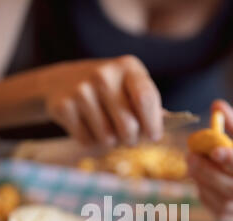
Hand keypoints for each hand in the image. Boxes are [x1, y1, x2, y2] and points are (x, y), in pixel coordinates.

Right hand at [44, 55, 162, 146]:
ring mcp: (82, 90)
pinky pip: (87, 141)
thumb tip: (171, 123)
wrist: (61, 82)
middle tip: (128, 138)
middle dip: (131, 140)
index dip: (152, 124)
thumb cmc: (108, 90)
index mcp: (128, 66)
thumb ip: (149, 105)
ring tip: (105, 129)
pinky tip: (87, 127)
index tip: (154, 137)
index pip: (145, 99)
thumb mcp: (129, 87)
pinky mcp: (64, 106)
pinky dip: (90, 142)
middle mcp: (104, 74)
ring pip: (107, 138)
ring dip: (109, 142)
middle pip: (128, 126)